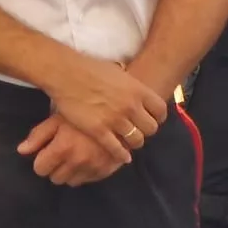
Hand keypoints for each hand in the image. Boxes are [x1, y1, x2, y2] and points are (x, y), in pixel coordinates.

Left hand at [17, 114, 127, 186]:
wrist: (119, 111)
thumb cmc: (84, 111)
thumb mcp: (58, 118)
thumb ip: (38, 135)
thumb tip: (21, 151)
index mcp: (63, 148)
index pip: (40, 169)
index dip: (42, 160)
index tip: (48, 152)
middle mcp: (77, 161)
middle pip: (55, 178)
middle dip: (56, 167)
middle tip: (63, 153)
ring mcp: (93, 167)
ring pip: (71, 182)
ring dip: (70, 172)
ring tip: (76, 156)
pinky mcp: (106, 170)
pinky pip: (88, 180)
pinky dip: (85, 172)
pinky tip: (89, 158)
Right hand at [39, 54, 165, 161]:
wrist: (67, 74)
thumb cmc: (91, 69)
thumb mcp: (120, 74)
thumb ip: (131, 87)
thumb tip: (137, 91)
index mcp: (138, 91)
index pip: (160, 110)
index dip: (158, 118)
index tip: (154, 120)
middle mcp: (131, 106)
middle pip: (151, 128)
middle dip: (146, 131)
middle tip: (140, 132)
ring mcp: (115, 119)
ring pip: (136, 140)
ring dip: (134, 143)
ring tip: (130, 143)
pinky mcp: (98, 131)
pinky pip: (116, 148)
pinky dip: (121, 155)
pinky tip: (123, 158)